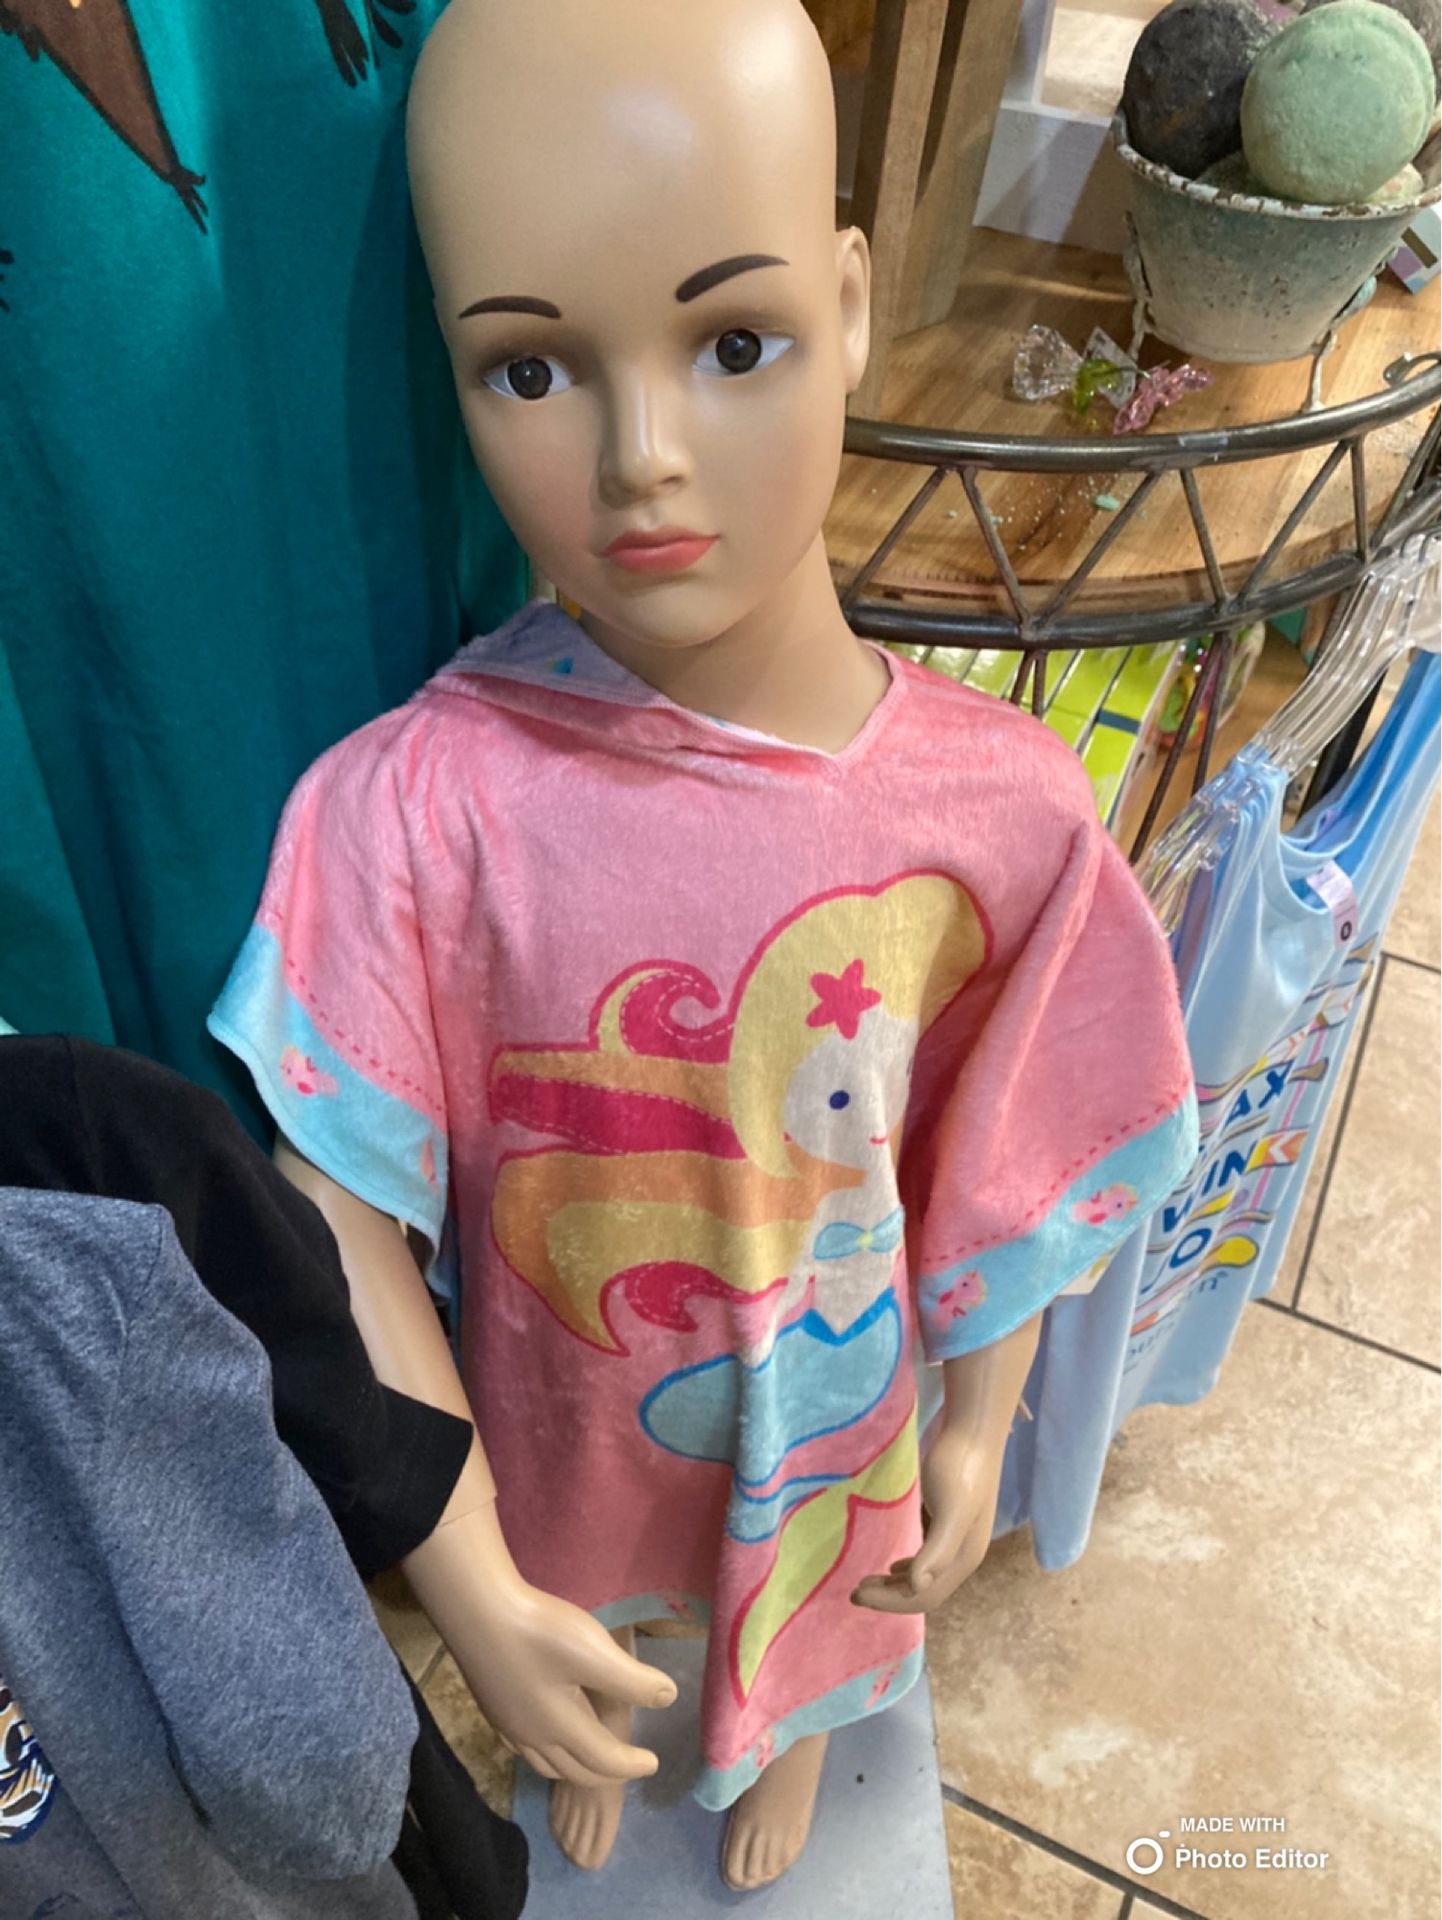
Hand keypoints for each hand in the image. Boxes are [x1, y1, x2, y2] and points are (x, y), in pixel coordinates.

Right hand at [458, 1568, 677, 1784]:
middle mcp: (533, 1736)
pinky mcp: (492, 1707)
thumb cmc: (538, 1632)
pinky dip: (546, 1753)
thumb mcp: (593, 1652)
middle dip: (606, 1773)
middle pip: (575, 1771)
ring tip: (592, 1754)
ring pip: (546, 1764)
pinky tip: (545, 1730)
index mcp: (561, 1727)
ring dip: (575, 1768)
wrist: (475, 1611)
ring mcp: (508, 1725)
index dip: (631, 1765)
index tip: (653, 1763)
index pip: (603, 1760)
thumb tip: (668, 1698)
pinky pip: (525, 1748)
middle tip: (629, 1765)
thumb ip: (631, 1680)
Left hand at [850, 1422, 1001, 1615]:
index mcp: (965, 1558)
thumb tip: (917, 1585)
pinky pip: (928, 1559)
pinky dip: (908, 1569)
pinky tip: (893, 1567)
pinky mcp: (950, 1521)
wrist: (974, 1430)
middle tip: (853, 1592)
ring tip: (867, 1583)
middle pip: (925, 1591)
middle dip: (890, 1597)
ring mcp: (959, 1538)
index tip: (857, 1593)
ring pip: (925, 1577)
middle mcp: (964, 1555)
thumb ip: (938, 1550)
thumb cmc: (960, 1467)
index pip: (925, 1596)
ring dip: (896, 1586)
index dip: (892, 1602)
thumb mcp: (951, 1510)